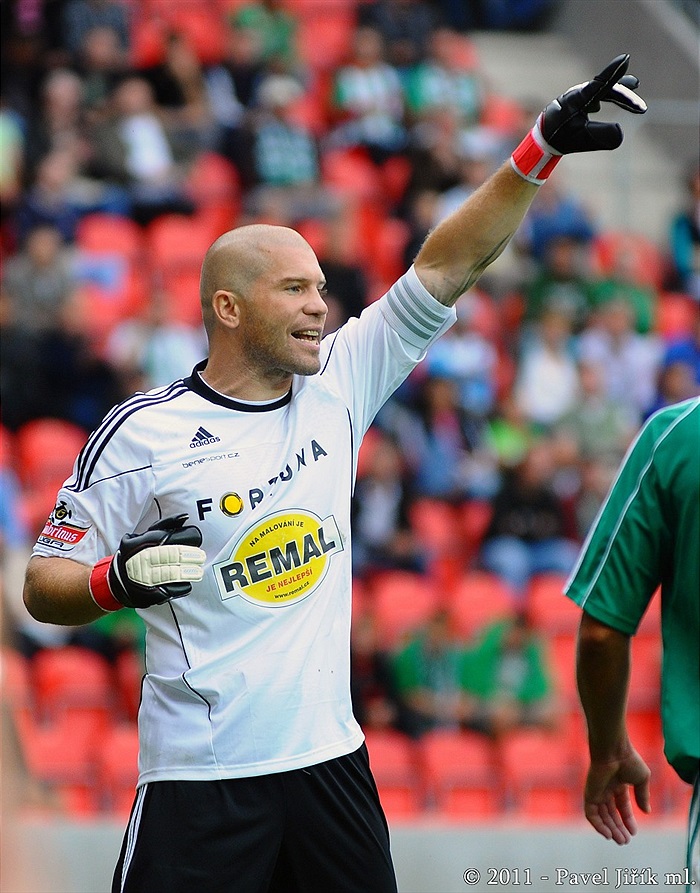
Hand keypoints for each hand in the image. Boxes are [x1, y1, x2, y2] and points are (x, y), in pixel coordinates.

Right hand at [89, 514, 205, 609]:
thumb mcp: (146, 535)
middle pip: (174, 555)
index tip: (197, 539)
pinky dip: (182, 587)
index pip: (172, 538)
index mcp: (146, 542)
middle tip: (201, 557)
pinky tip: (187, 584)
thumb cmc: (136, 552)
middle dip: (191, 556)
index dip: (188, 538)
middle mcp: (145, 558)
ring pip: (173, 574)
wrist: (117, 580)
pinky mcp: (149, 594)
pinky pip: (171, 591)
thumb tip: (185, 517)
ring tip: (198, 572)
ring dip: (189, 572)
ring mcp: (146, 577)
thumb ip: (166, 525)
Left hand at [540, 54, 646, 154]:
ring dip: (620, 92)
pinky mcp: (581, 99)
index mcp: (576, 100)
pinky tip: (622, 90)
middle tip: (641, 109)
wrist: (543, 137)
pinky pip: (600, 92)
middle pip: (606, 90)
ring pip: (604, 90)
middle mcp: (579, 93)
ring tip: (635, 84)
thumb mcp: (579, 140)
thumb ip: (599, 136)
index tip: (625, 58)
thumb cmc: (559, 138)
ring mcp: (580, 95)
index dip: (612, 73)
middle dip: (624, 98)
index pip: (598, 84)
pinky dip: (612, 92)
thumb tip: (620, 132)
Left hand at [583, 747, 650, 844]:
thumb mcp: (641, 779)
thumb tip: (646, 812)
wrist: (613, 751)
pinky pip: (591, 813)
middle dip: (618, 828)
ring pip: (601, 816)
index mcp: (618, 784)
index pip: (621, 806)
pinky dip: (598, 825)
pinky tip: (608, 834)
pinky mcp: (589, 793)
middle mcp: (606, 789)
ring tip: (620, 840)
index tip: (634, 832)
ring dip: (610, 829)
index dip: (628, 819)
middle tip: (625, 841)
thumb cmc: (628, 760)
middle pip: (611, 813)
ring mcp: (597, 791)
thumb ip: (643, 796)